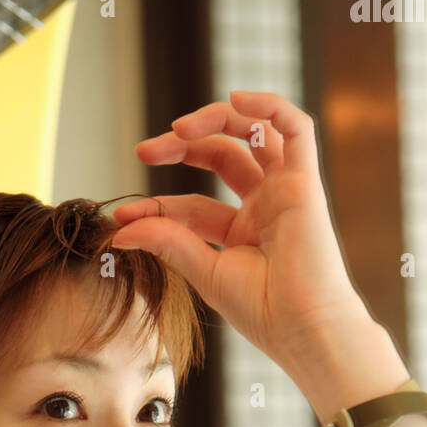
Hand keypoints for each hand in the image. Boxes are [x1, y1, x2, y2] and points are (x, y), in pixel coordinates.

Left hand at [110, 90, 374, 370]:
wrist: (304, 329)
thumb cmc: (264, 312)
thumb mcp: (205, 271)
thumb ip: (168, 243)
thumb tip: (120, 232)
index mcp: (242, 231)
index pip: (192, 204)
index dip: (156, 205)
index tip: (124, 216)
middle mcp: (264, 205)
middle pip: (220, 155)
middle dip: (180, 148)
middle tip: (144, 152)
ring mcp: (285, 191)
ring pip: (253, 133)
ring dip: (215, 120)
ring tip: (178, 130)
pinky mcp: (306, 182)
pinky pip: (296, 128)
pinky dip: (269, 105)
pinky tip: (235, 98)